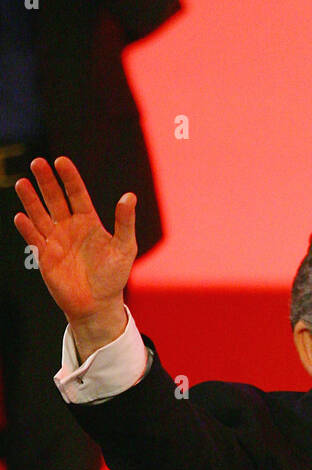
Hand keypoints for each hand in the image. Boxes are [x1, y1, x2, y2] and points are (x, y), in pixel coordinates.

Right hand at [13, 156, 134, 349]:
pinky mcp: (45, 256)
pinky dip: (27, 229)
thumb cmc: (114, 276)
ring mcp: (55, 240)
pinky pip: (33, 239)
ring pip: (39, 214)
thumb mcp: (124, 248)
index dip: (69, 177)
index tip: (61, 161)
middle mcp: (69, 226)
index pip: (76, 193)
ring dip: (31, 200)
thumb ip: (125, 222)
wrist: (98, 305)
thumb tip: (130, 196)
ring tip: (22, 183)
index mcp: (87, 220)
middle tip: (37, 162)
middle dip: (46, 181)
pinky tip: (21, 218)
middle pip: (55, 198)